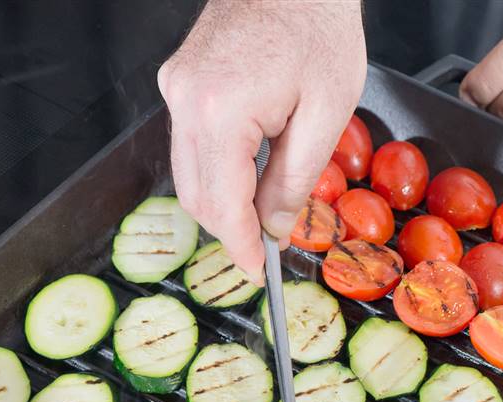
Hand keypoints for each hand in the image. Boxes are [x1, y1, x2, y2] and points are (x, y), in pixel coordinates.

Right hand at [159, 0, 365, 281]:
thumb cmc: (318, 26)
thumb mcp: (326, 113)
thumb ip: (295, 179)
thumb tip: (273, 228)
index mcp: (220, 111)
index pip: (221, 205)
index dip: (239, 247)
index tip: (256, 274)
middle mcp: (185, 100)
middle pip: (195, 195)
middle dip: (230, 229)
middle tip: (266, 248)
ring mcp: (177, 88)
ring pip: (188, 173)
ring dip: (223, 201)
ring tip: (263, 213)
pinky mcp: (181, 81)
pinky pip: (190, 144)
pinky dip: (217, 170)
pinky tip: (249, 174)